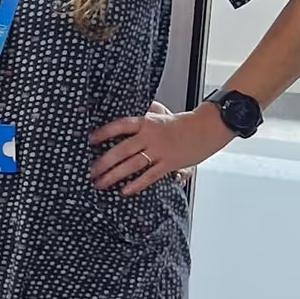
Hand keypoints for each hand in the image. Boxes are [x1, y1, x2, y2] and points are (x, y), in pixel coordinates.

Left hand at [89, 101, 227, 195]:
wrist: (209, 127)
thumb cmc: (185, 122)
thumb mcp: (162, 113)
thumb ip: (147, 112)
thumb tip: (137, 107)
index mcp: (147, 122)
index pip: (120, 126)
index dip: (104, 133)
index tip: (90, 140)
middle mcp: (150, 137)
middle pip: (121, 150)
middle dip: (103, 162)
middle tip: (91, 171)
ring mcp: (160, 151)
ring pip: (131, 165)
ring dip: (114, 175)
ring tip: (101, 183)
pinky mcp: (170, 163)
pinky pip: (149, 176)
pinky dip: (136, 184)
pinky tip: (125, 191)